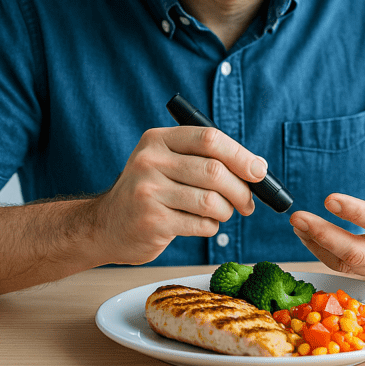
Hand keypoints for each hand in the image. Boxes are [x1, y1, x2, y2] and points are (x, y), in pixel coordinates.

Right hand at [90, 126, 266, 264]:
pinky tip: (202, 224)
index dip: (241, 155)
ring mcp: (149, 192)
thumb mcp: (166, 163)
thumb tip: (258, 168)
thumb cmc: (150, 192)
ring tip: (222, 213)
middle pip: (214, 171)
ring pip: (211, 201)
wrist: (105, 226)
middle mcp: (150, 161)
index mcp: (157, 140)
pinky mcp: (152, 222)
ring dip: (226, 211)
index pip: (209, 138)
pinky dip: (211, 226)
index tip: (259, 171)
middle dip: (241, 190)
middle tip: (248, 203)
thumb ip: (205, 158)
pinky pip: (201, 224)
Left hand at [289, 173, 364, 280]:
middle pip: (359, 253)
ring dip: (317, 244)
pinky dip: (321, 250)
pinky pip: (342, 266)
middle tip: (299, 217)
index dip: (356, 212)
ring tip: (298, 223)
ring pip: (346, 264)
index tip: (330, 199)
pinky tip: (307, 234)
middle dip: (325, 235)